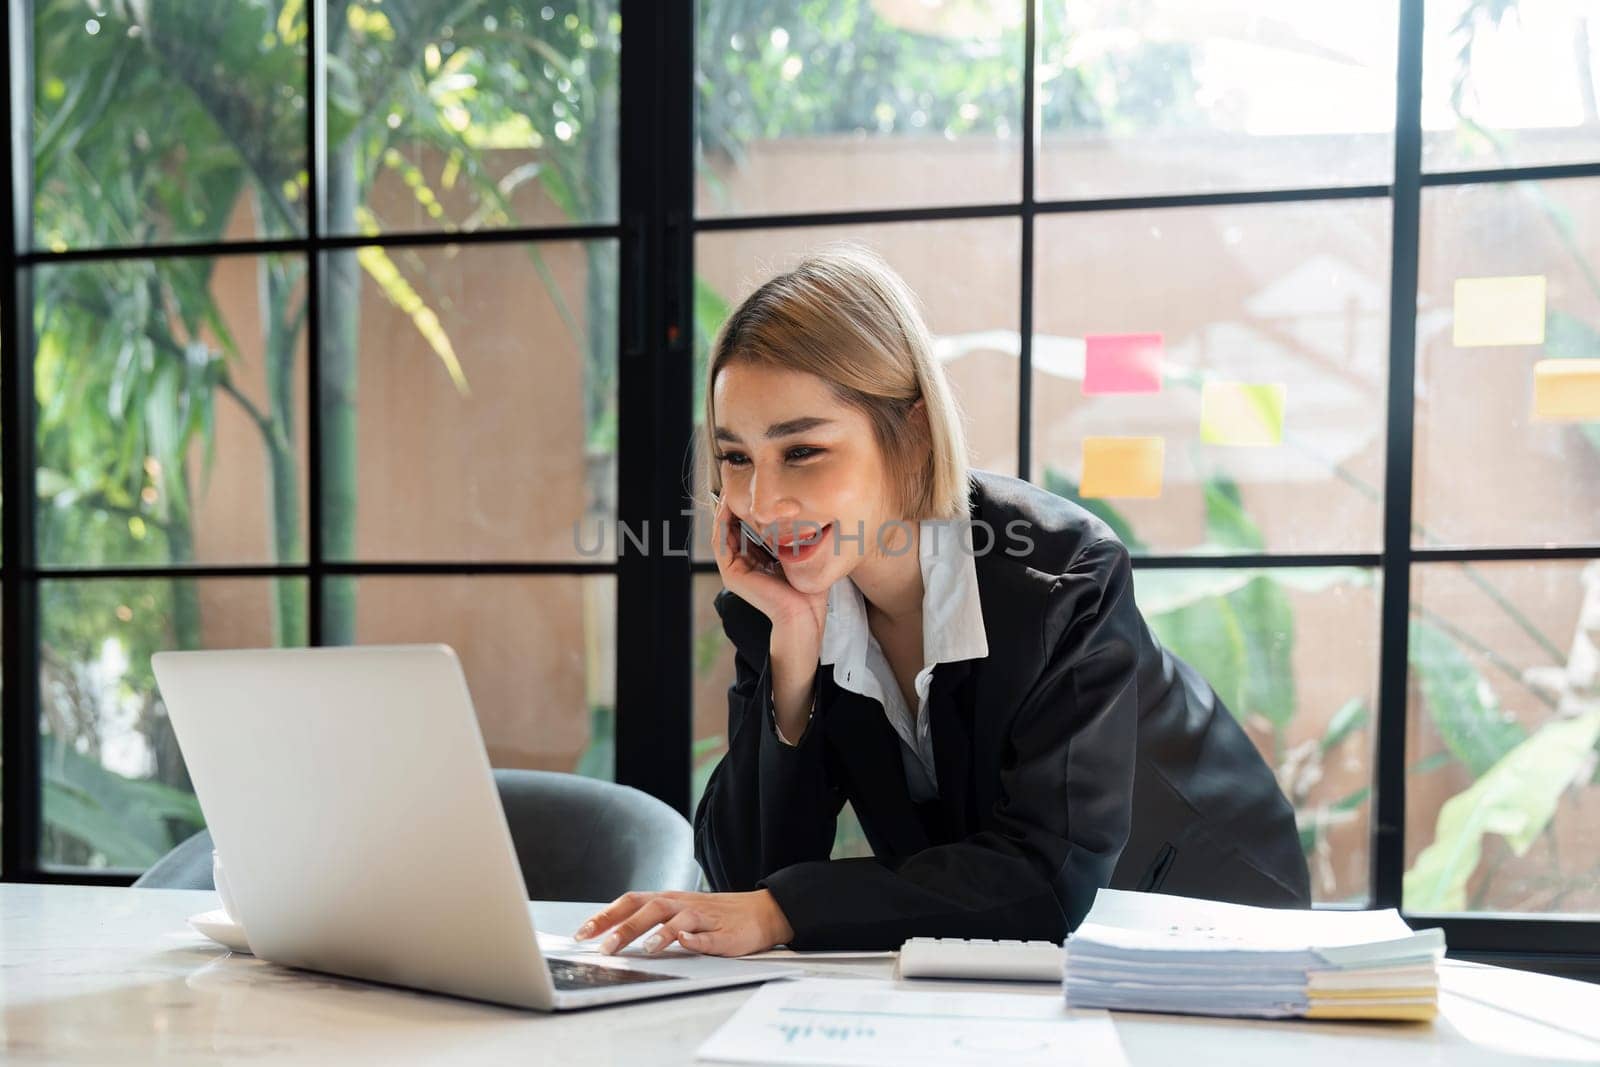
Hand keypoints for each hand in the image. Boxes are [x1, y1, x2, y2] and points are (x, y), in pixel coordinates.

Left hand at [572, 889, 795, 957]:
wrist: (761, 912)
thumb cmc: (714, 916)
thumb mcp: (678, 913)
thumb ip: (650, 921)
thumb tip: (611, 934)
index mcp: (668, 900)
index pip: (630, 902)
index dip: (606, 915)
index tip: (582, 934)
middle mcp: (682, 904)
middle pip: (649, 908)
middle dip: (624, 927)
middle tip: (604, 948)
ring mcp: (704, 917)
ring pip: (678, 919)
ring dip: (659, 933)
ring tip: (644, 949)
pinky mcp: (724, 932)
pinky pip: (709, 934)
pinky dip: (696, 937)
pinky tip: (687, 941)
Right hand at [712, 496, 827, 644]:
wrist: (803, 615)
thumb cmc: (808, 588)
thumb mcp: (803, 553)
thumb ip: (798, 535)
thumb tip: (806, 510)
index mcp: (757, 559)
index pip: (747, 525)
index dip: (748, 503)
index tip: (755, 483)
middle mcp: (742, 562)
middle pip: (733, 524)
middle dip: (736, 500)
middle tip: (740, 477)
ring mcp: (734, 568)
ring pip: (724, 529)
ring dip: (727, 506)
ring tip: (733, 485)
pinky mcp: (731, 572)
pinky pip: (721, 540)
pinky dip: (724, 520)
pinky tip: (731, 503)